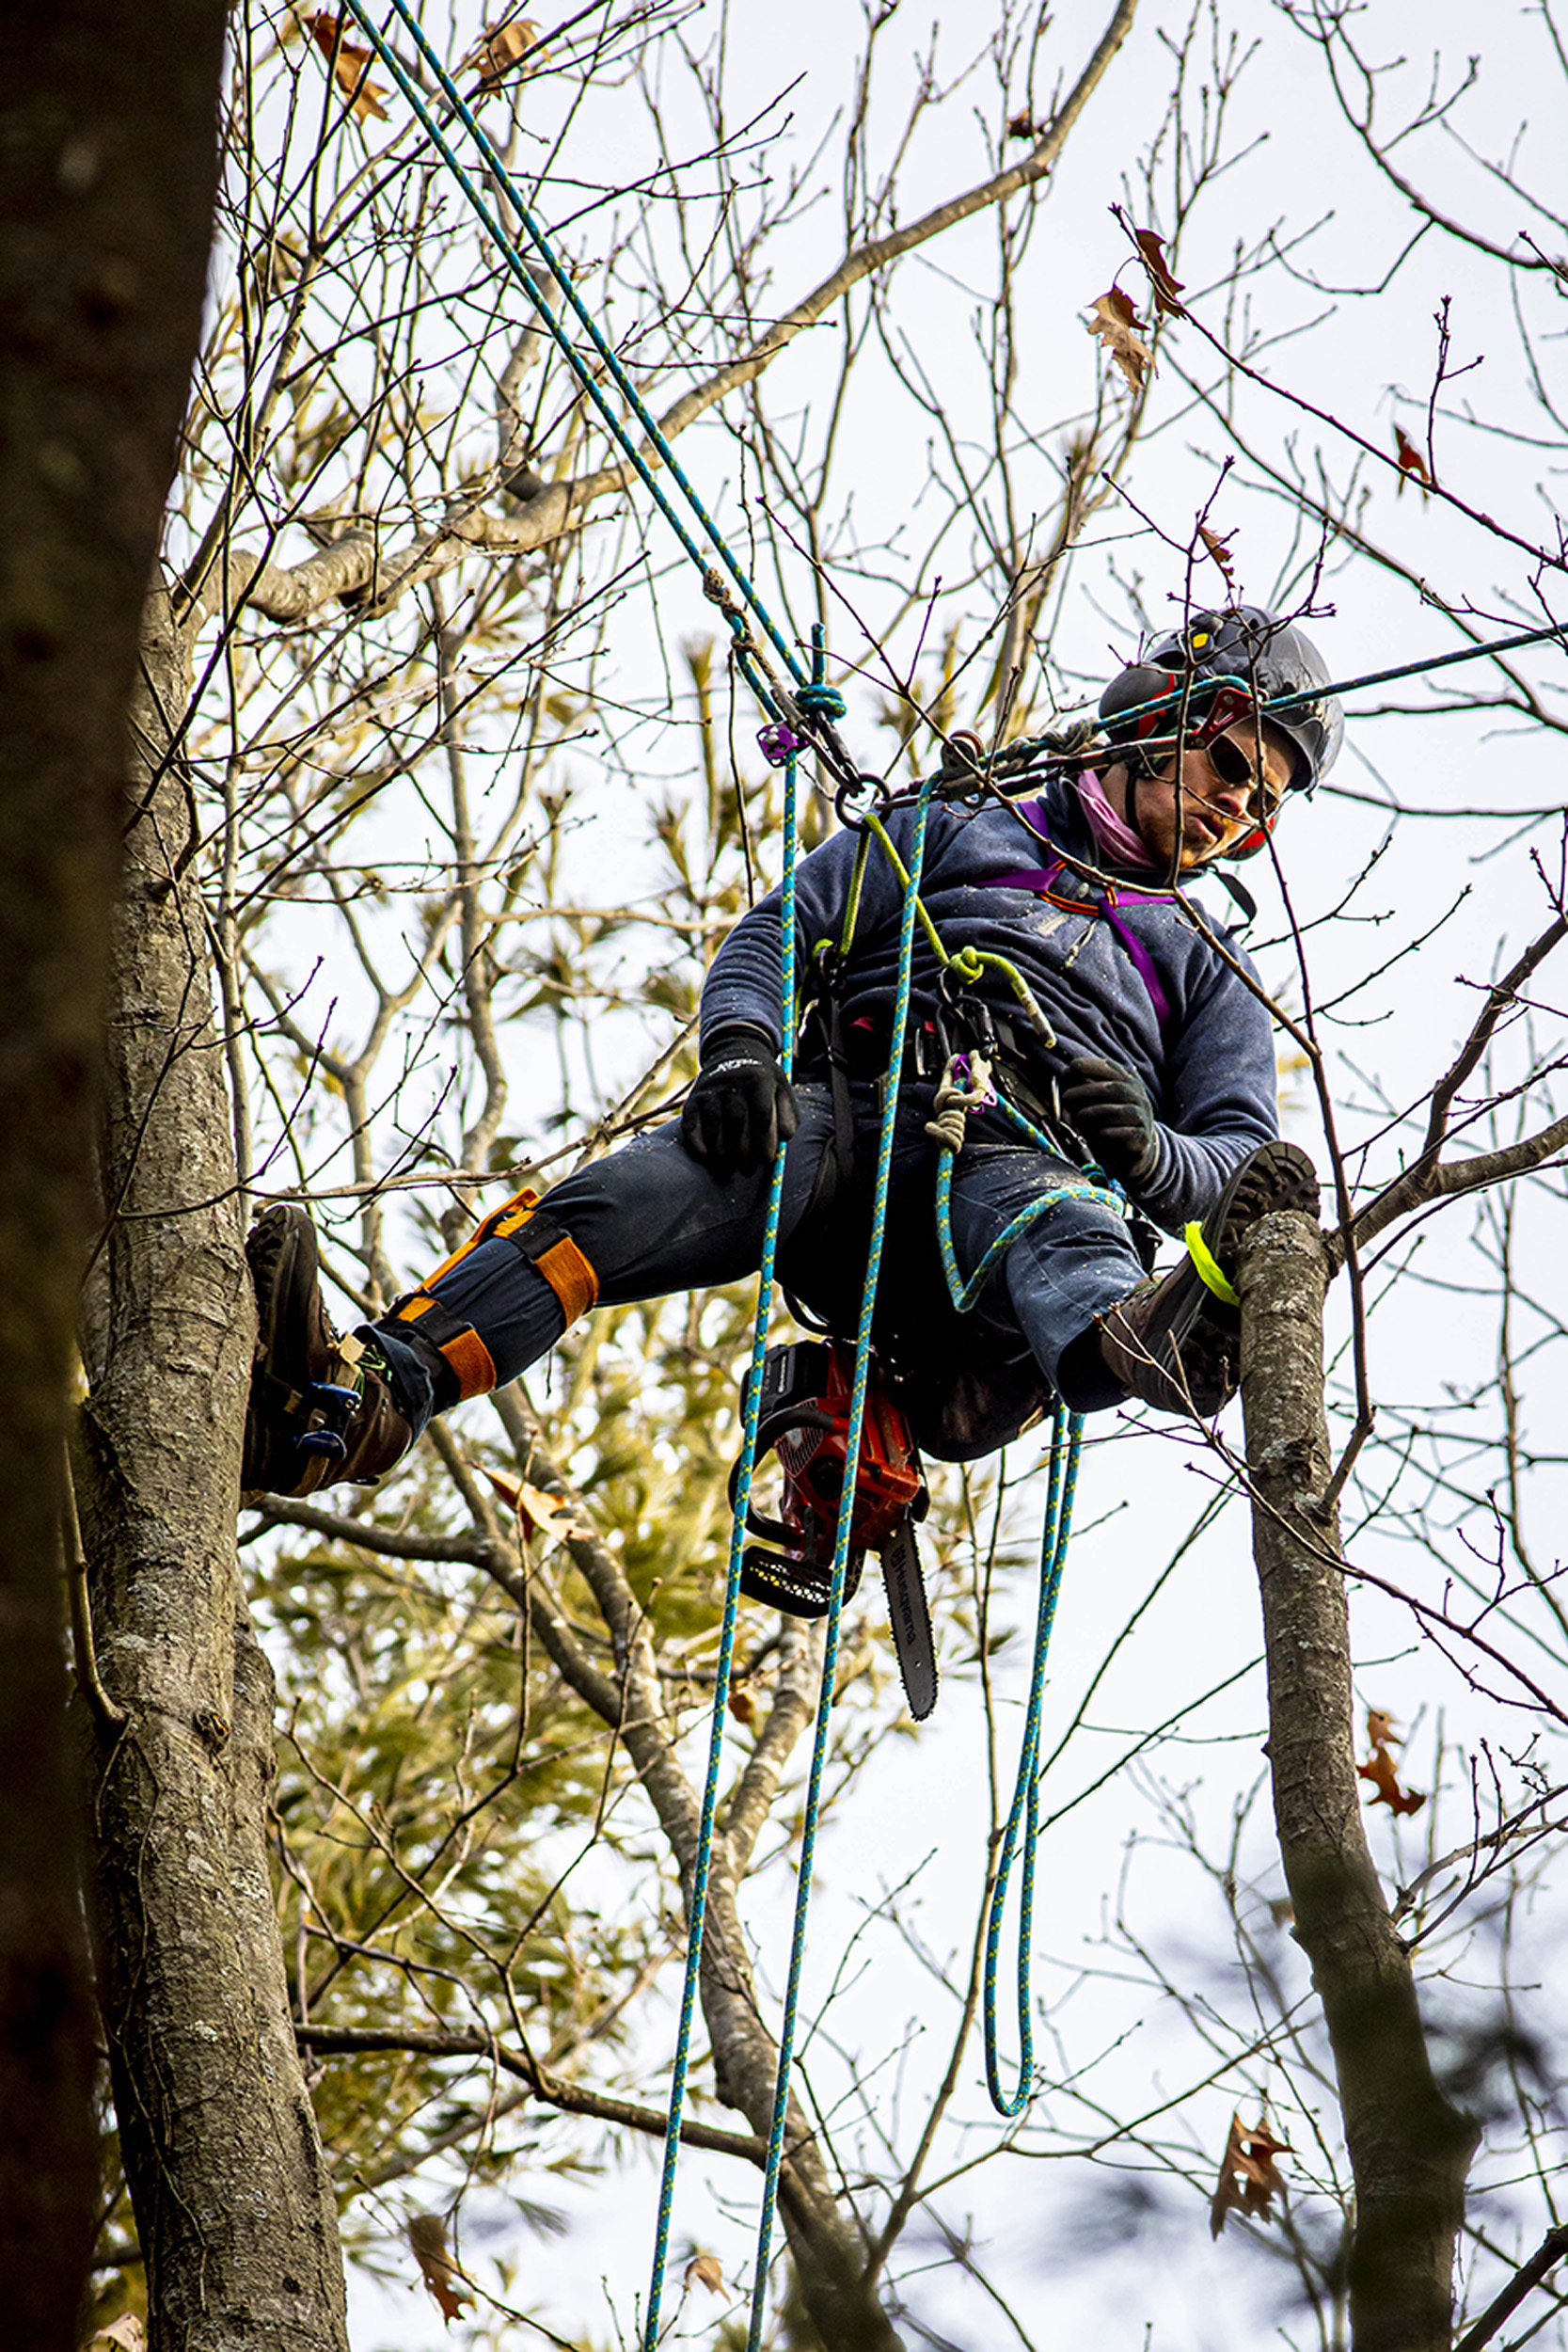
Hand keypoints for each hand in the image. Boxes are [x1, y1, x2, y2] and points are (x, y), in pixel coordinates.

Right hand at [681, 1027, 798, 1177]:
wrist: (733, 1052)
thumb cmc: (763, 1081)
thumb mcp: (782, 1089)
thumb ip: (789, 1113)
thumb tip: (786, 1136)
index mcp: (758, 1079)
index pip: (762, 1111)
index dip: (765, 1139)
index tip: (767, 1160)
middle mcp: (732, 1081)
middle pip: (737, 1119)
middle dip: (743, 1150)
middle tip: (748, 1170)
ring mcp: (710, 1089)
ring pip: (714, 1122)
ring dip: (720, 1150)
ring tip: (728, 1168)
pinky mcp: (693, 1098)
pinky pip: (691, 1121)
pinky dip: (696, 1140)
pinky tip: (705, 1156)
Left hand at [1060, 1056, 1159, 1185]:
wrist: (1137, 1152)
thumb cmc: (1111, 1123)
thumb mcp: (1100, 1103)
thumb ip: (1085, 1088)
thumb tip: (1065, 1073)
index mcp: (1128, 1084)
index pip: (1113, 1069)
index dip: (1092, 1066)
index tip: (1072, 1067)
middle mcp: (1138, 1098)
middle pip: (1115, 1089)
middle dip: (1087, 1091)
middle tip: (1066, 1097)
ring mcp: (1142, 1118)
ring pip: (1119, 1111)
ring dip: (1094, 1113)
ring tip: (1078, 1118)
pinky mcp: (1142, 1139)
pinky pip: (1126, 1134)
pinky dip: (1108, 1133)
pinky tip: (1097, 1134)